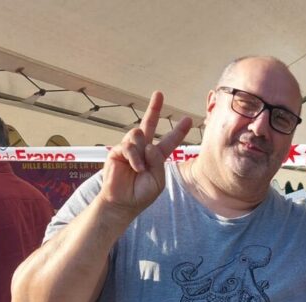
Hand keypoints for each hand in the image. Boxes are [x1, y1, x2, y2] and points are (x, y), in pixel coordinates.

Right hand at [97, 91, 191, 221]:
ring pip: (138, 134)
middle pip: (149, 124)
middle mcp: (143, 149)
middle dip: (154, 108)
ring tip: (139, 169)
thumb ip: (158, 163)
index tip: (188, 120)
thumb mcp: (157, 181)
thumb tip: (150, 145)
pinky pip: (128, 146)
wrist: (122, 203)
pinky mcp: (117, 152)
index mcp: (156, 157)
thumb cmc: (141, 195)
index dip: (178, 131)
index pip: (169, 141)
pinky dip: (134, 158)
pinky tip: (135, 168)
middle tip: (159, 93)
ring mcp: (130, 149)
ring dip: (141, 152)